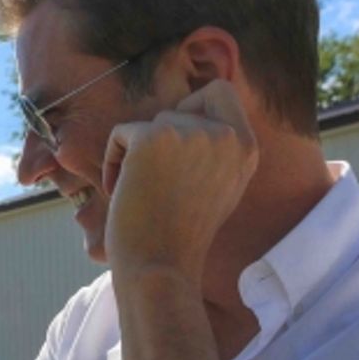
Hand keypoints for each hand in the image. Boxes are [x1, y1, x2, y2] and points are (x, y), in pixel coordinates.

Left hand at [102, 79, 258, 280]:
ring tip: (140, 191)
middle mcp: (225, 135)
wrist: (160, 266)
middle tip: (155, 175)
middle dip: (162, 136)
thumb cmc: (180, 234)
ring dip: (136, 154)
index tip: (175, 146)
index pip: (220, 92)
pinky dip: (113, 160)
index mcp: (245, 147)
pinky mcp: (153, 137)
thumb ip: (216, 150)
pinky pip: (122, 133)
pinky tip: (119, 191)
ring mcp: (191, 133)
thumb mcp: (219, 186)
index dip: (193, 108)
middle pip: (181, 104)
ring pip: (151, 121)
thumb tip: (194, 116)